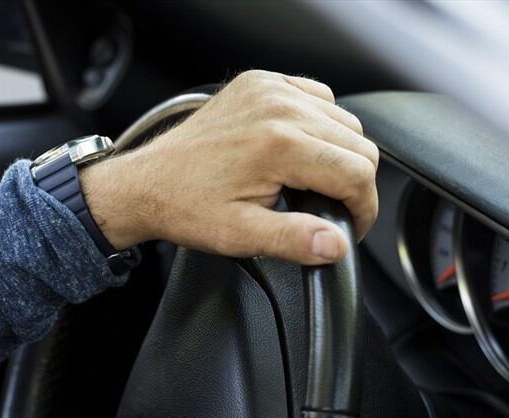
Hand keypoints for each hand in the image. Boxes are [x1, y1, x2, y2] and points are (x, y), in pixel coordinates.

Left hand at [79, 70, 378, 264]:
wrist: (145, 183)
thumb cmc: (186, 207)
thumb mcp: (241, 235)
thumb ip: (295, 239)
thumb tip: (336, 244)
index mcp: (278, 145)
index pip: (356, 172)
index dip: (363, 208)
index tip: (351, 227)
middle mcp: (279, 108)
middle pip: (358, 144)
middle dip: (355, 183)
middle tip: (334, 209)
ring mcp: (269, 90)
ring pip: (344, 120)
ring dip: (340, 153)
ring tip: (316, 182)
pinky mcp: (260, 83)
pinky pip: (317, 96)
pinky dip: (321, 123)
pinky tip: (303, 147)